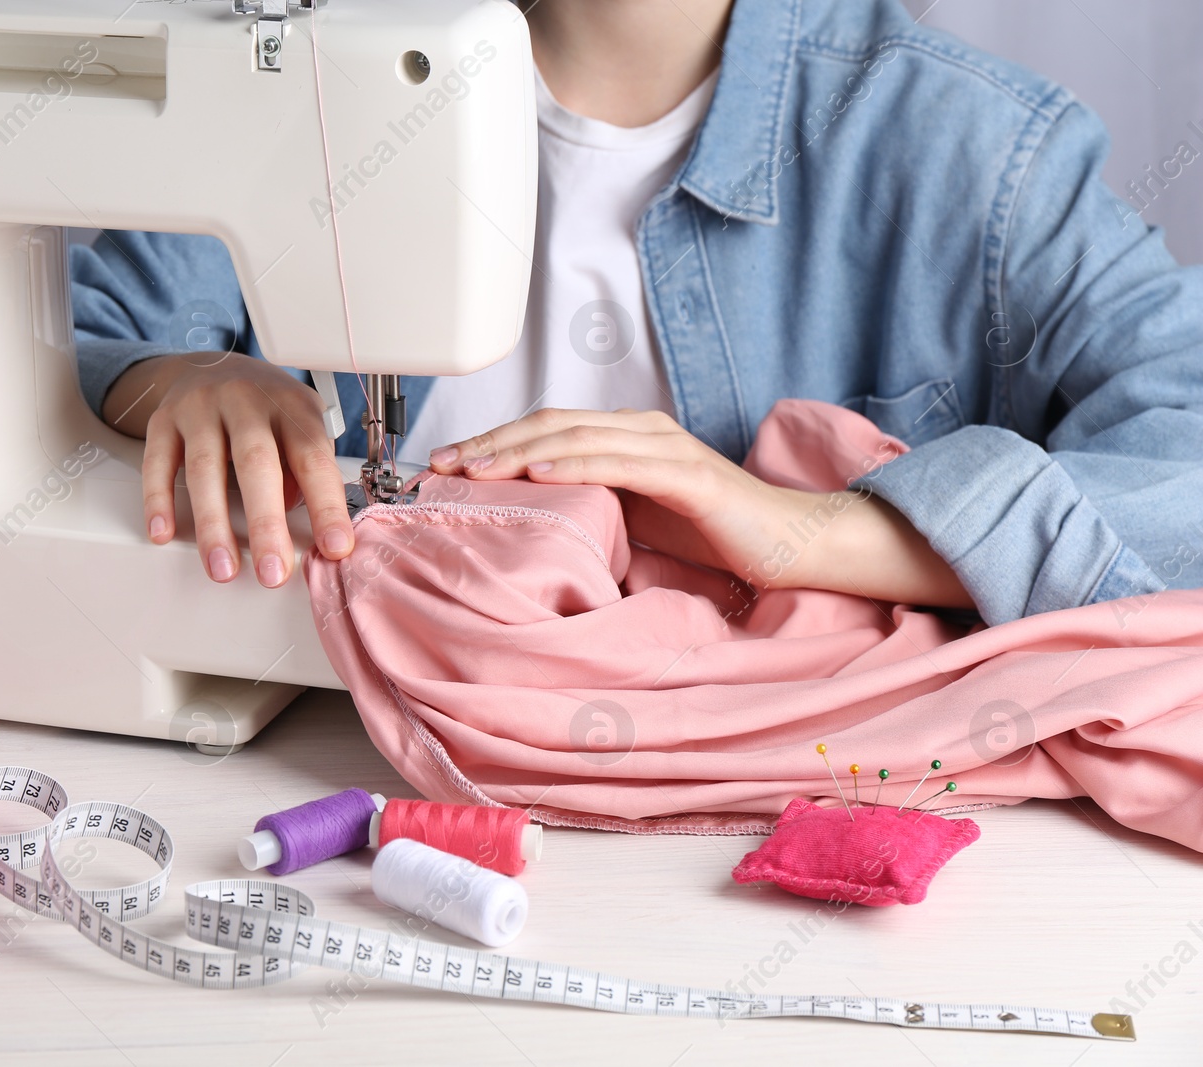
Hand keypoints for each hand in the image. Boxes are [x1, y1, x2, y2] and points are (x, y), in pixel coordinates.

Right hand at [102, 352, 352, 586]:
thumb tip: (304, 521)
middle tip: (272, 572)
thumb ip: (305, 470)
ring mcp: (201, 407)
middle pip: (257, 464)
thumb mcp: (300, 424)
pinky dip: (159, 500)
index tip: (334, 547)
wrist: (211, 365)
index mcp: (290, 407)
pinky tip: (164, 532)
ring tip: (222, 568)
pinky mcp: (164, 419)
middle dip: (265, 524)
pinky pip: (158, 463)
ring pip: (205, 468)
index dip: (325, 505)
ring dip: (213, 524)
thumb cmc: (265, 409)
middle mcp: (246, 402)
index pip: (312, 458)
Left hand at [427, 407, 973, 607]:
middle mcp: (640, 430)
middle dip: (491, 442)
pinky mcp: (687, 474)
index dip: (493, 442)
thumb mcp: (633, 518)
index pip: (545, 430)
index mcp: (624, 437)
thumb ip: (588, 506)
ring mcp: (664, 447)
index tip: (445, 464)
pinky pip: (622, 463)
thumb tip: (526, 519)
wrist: (789, 545)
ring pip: (577, 437)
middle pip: (550, 425)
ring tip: (475, 467)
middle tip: (442, 464)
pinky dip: (576, 464)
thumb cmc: (712, 534)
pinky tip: (540, 473)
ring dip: (520, 450)